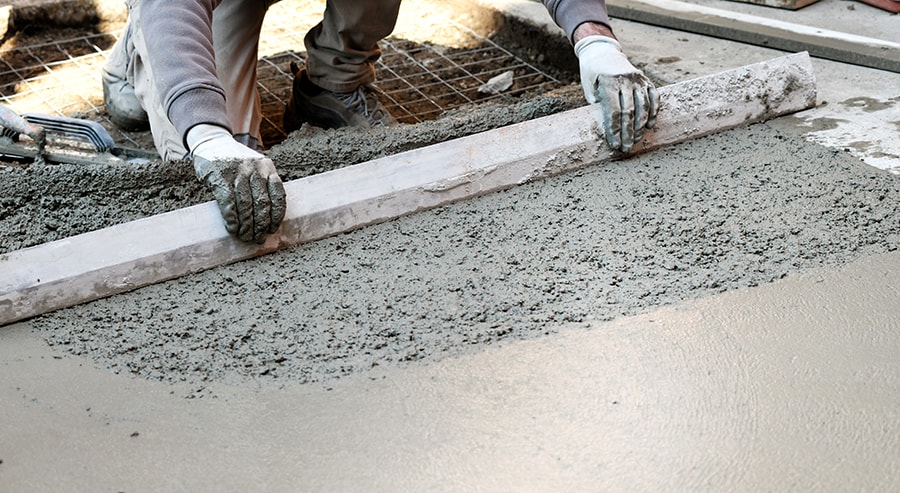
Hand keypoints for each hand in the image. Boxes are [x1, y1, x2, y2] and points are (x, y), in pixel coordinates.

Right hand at [188, 124, 286, 242]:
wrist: (212, 141)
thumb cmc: (236, 162)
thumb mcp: (255, 167)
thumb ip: (263, 185)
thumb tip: (268, 220)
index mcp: (268, 167)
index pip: (278, 195)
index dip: (276, 216)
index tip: (272, 229)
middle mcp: (255, 168)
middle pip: (262, 203)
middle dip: (261, 225)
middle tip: (257, 238)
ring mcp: (237, 171)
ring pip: (246, 205)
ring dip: (246, 226)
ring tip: (245, 236)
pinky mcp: (219, 176)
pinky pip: (229, 203)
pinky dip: (232, 219)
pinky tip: (232, 228)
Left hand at [574, 35, 657, 152]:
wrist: (602, 52)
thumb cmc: (592, 75)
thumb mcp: (590, 90)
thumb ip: (599, 107)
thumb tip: (609, 130)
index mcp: (608, 82)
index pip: (614, 111)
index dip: (615, 130)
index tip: (615, 145)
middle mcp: (625, 80)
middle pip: (629, 111)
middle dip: (628, 133)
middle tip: (626, 148)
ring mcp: (638, 79)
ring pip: (644, 106)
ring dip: (640, 126)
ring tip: (636, 140)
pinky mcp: (646, 80)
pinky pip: (654, 98)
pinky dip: (653, 113)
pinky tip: (649, 126)